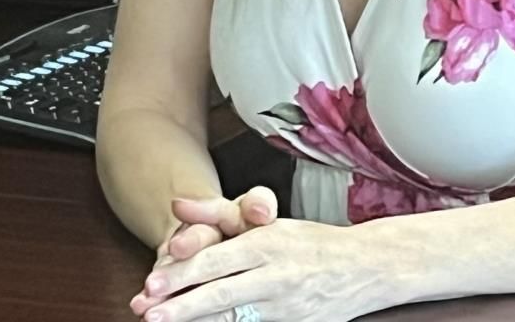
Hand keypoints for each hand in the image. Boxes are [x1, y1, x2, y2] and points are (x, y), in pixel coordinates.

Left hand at [138, 217, 386, 321]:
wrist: (368, 266)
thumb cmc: (311, 243)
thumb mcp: (267, 222)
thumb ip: (218, 213)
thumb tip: (177, 204)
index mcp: (267, 241)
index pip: (218, 258)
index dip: (183, 272)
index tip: (151, 282)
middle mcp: (275, 273)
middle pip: (221, 291)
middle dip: (180, 304)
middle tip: (146, 309)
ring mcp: (284, 304)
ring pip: (232, 315)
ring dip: (194, 320)